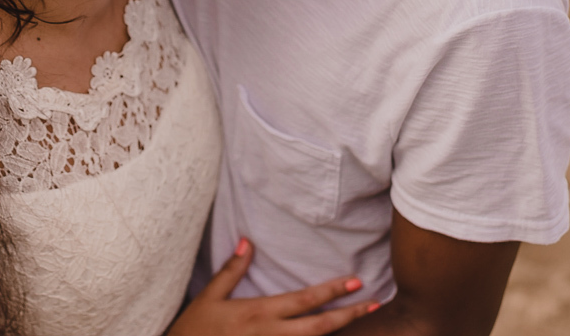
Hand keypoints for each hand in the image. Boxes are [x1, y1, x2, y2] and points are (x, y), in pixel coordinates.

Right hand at [167, 238, 378, 335]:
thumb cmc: (194, 330)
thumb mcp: (210, 296)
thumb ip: (232, 270)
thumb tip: (249, 242)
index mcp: (259, 313)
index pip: (304, 300)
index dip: (333, 291)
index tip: (356, 282)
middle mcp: (270, 335)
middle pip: (319, 328)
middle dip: (350, 316)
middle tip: (375, 304)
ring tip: (362, 323)